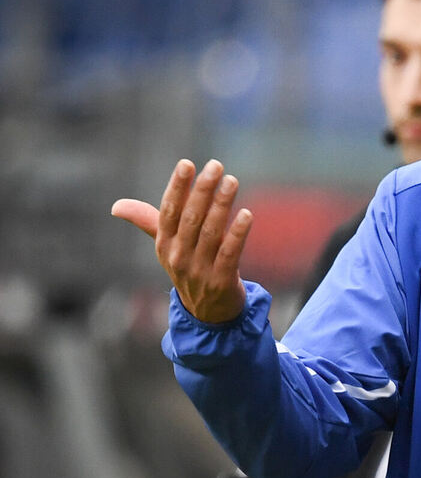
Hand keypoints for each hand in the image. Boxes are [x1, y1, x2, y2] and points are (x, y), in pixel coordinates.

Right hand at [112, 159, 251, 322]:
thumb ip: (149, 222)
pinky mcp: (221, 281)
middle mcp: (178, 256)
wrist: (208, 313)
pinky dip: (237, 234)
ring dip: (222, 205)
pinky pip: (229, 253)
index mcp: (164, 244)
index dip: (177, 187)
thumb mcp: (168, 247)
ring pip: (210, 232)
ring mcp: (199, 270)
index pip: (169, 211)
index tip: (186, 164)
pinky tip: (247, 214)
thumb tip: (116, 206)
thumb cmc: (190, 269)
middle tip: (216, 166)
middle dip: (202, 190)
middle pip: (190, 218)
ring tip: (232, 182)